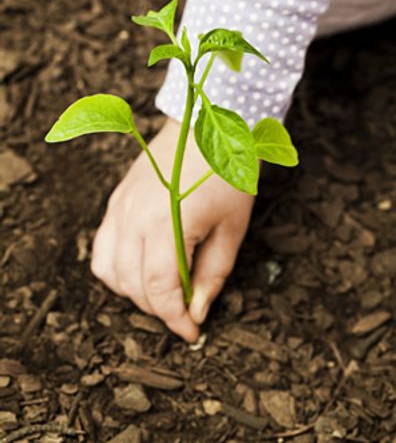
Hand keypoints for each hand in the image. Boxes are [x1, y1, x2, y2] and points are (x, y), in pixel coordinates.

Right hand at [91, 118, 254, 341]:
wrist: (209, 126)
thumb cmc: (227, 174)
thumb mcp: (231, 228)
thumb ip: (212, 274)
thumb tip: (196, 312)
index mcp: (166, 223)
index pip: (160, 288)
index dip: (175, 318)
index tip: (192, 333)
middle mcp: (133, 217)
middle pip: (134, 285)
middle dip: (160, 308)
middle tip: (186, 310)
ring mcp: (120, 207)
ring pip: (109, 272)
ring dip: (135, 291)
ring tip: (164, 290)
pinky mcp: (116, 201)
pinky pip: (102, 249)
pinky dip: (116, 269)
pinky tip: (139, 268)